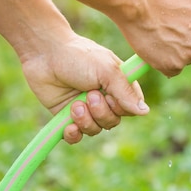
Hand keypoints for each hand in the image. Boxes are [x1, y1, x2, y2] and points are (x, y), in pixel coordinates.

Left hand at [19, 33, 148, 143]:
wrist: (45, 54)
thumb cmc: (79, 56)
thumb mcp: (107, 71)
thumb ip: (126, 92)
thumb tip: (145, 112)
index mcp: (118, 85)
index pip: (131, 108)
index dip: (122, 109)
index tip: (111, 97)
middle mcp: (104, 98)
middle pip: (113, 121)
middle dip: (101, 112)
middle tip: (89, 95)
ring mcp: (86, 108)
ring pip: (95, 129)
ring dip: (86, 120)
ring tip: (75, 105)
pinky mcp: (66, 117)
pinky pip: (76, 136)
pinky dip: (74, 134)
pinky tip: (69, 126)